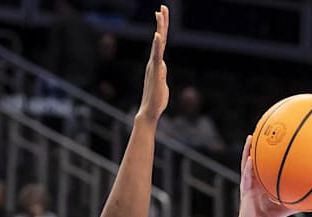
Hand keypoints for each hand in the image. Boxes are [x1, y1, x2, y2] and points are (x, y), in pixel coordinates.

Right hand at [136, 6, 168, 122]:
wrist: (150, 111)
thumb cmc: (156, 100)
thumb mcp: (162, 82)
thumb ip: (161, 73)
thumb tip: (161, 68)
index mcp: (156, 63)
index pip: (160, 42)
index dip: (162, 28)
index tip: (162, 15)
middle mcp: (154, 61)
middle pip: (159, 38)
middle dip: (161, 22)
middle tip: (162, 7)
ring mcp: (155, 65)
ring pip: (158, 43)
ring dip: (160, 28)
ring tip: (160, 14)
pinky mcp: (157, 71)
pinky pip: (157, 55)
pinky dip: (157, 45)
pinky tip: (158, 35)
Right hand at [233, 136, 297, 216]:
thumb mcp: (285, 209)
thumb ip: (296, 203)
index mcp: (262, 183)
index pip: (264, 164)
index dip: (267, 153)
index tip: (274, 139)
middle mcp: (254, 181)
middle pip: (254, 159)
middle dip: (257, 145)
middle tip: (262, 130)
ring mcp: (248, 185)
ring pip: (246, 164)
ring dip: (247, 151)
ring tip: (251, 138)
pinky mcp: (244, 191)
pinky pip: (245, 177)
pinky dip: (247, 167)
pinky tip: (250, 158)